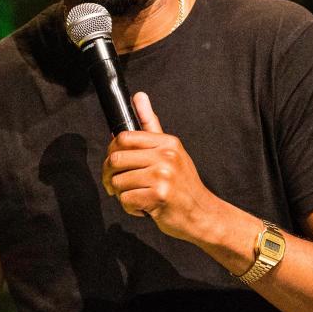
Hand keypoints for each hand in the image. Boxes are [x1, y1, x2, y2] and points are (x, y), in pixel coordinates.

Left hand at [102, 92, 222, 243]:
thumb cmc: (183, 186)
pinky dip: (130, 208)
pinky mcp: (159, 196)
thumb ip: (150, 124)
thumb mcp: (171, 151)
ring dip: (122, 195)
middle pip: (116, 160)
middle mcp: (166, 156)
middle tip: (115, 186)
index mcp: (167, 143)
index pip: (124, 138)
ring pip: (118, 182)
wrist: (203, 215)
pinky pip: (126, 200)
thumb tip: (139, 96)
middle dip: (109, 176)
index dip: (111, 152)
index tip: (114, 165)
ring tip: (139, 197)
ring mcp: (164, 176)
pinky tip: (145, 208)